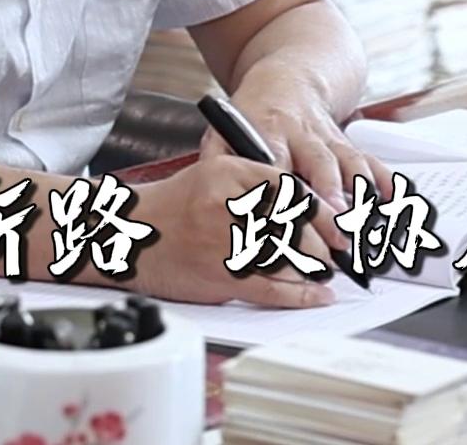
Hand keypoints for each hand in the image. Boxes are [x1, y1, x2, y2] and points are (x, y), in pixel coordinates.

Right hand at [120, 155, 338, 308]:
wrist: (126, 235)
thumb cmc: (173, 208)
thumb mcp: (213, 177)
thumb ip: (256, 186)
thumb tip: (310, 212)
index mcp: (226, 171)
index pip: (288, 188)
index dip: (321, 210)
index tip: (340, 224)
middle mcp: (225, 203)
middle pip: (293, 224)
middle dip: (322, 243)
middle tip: (339, 251)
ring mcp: (222, 241)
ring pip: (287, 257)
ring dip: (314, 269)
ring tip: (326, 272)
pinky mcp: (220, 276)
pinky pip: (272, 287)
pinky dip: (300, 294)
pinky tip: (316, 294)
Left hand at [198, 74, 393, 253]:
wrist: (288, 80)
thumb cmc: (253, 116)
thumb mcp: (226, 128)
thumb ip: (216, 156)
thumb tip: (205, 187)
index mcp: (267, 131)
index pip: (272, 164)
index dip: (279, 190)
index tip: (283, 217)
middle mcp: (300, 133)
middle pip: (317, 163)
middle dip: (329, 191)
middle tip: (337, 220)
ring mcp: (326, 137)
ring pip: (346, 160)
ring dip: (357, 187)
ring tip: (365, 216)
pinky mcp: (346, 141)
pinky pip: (368, 158)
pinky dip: (381, 177)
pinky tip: (390, 198)